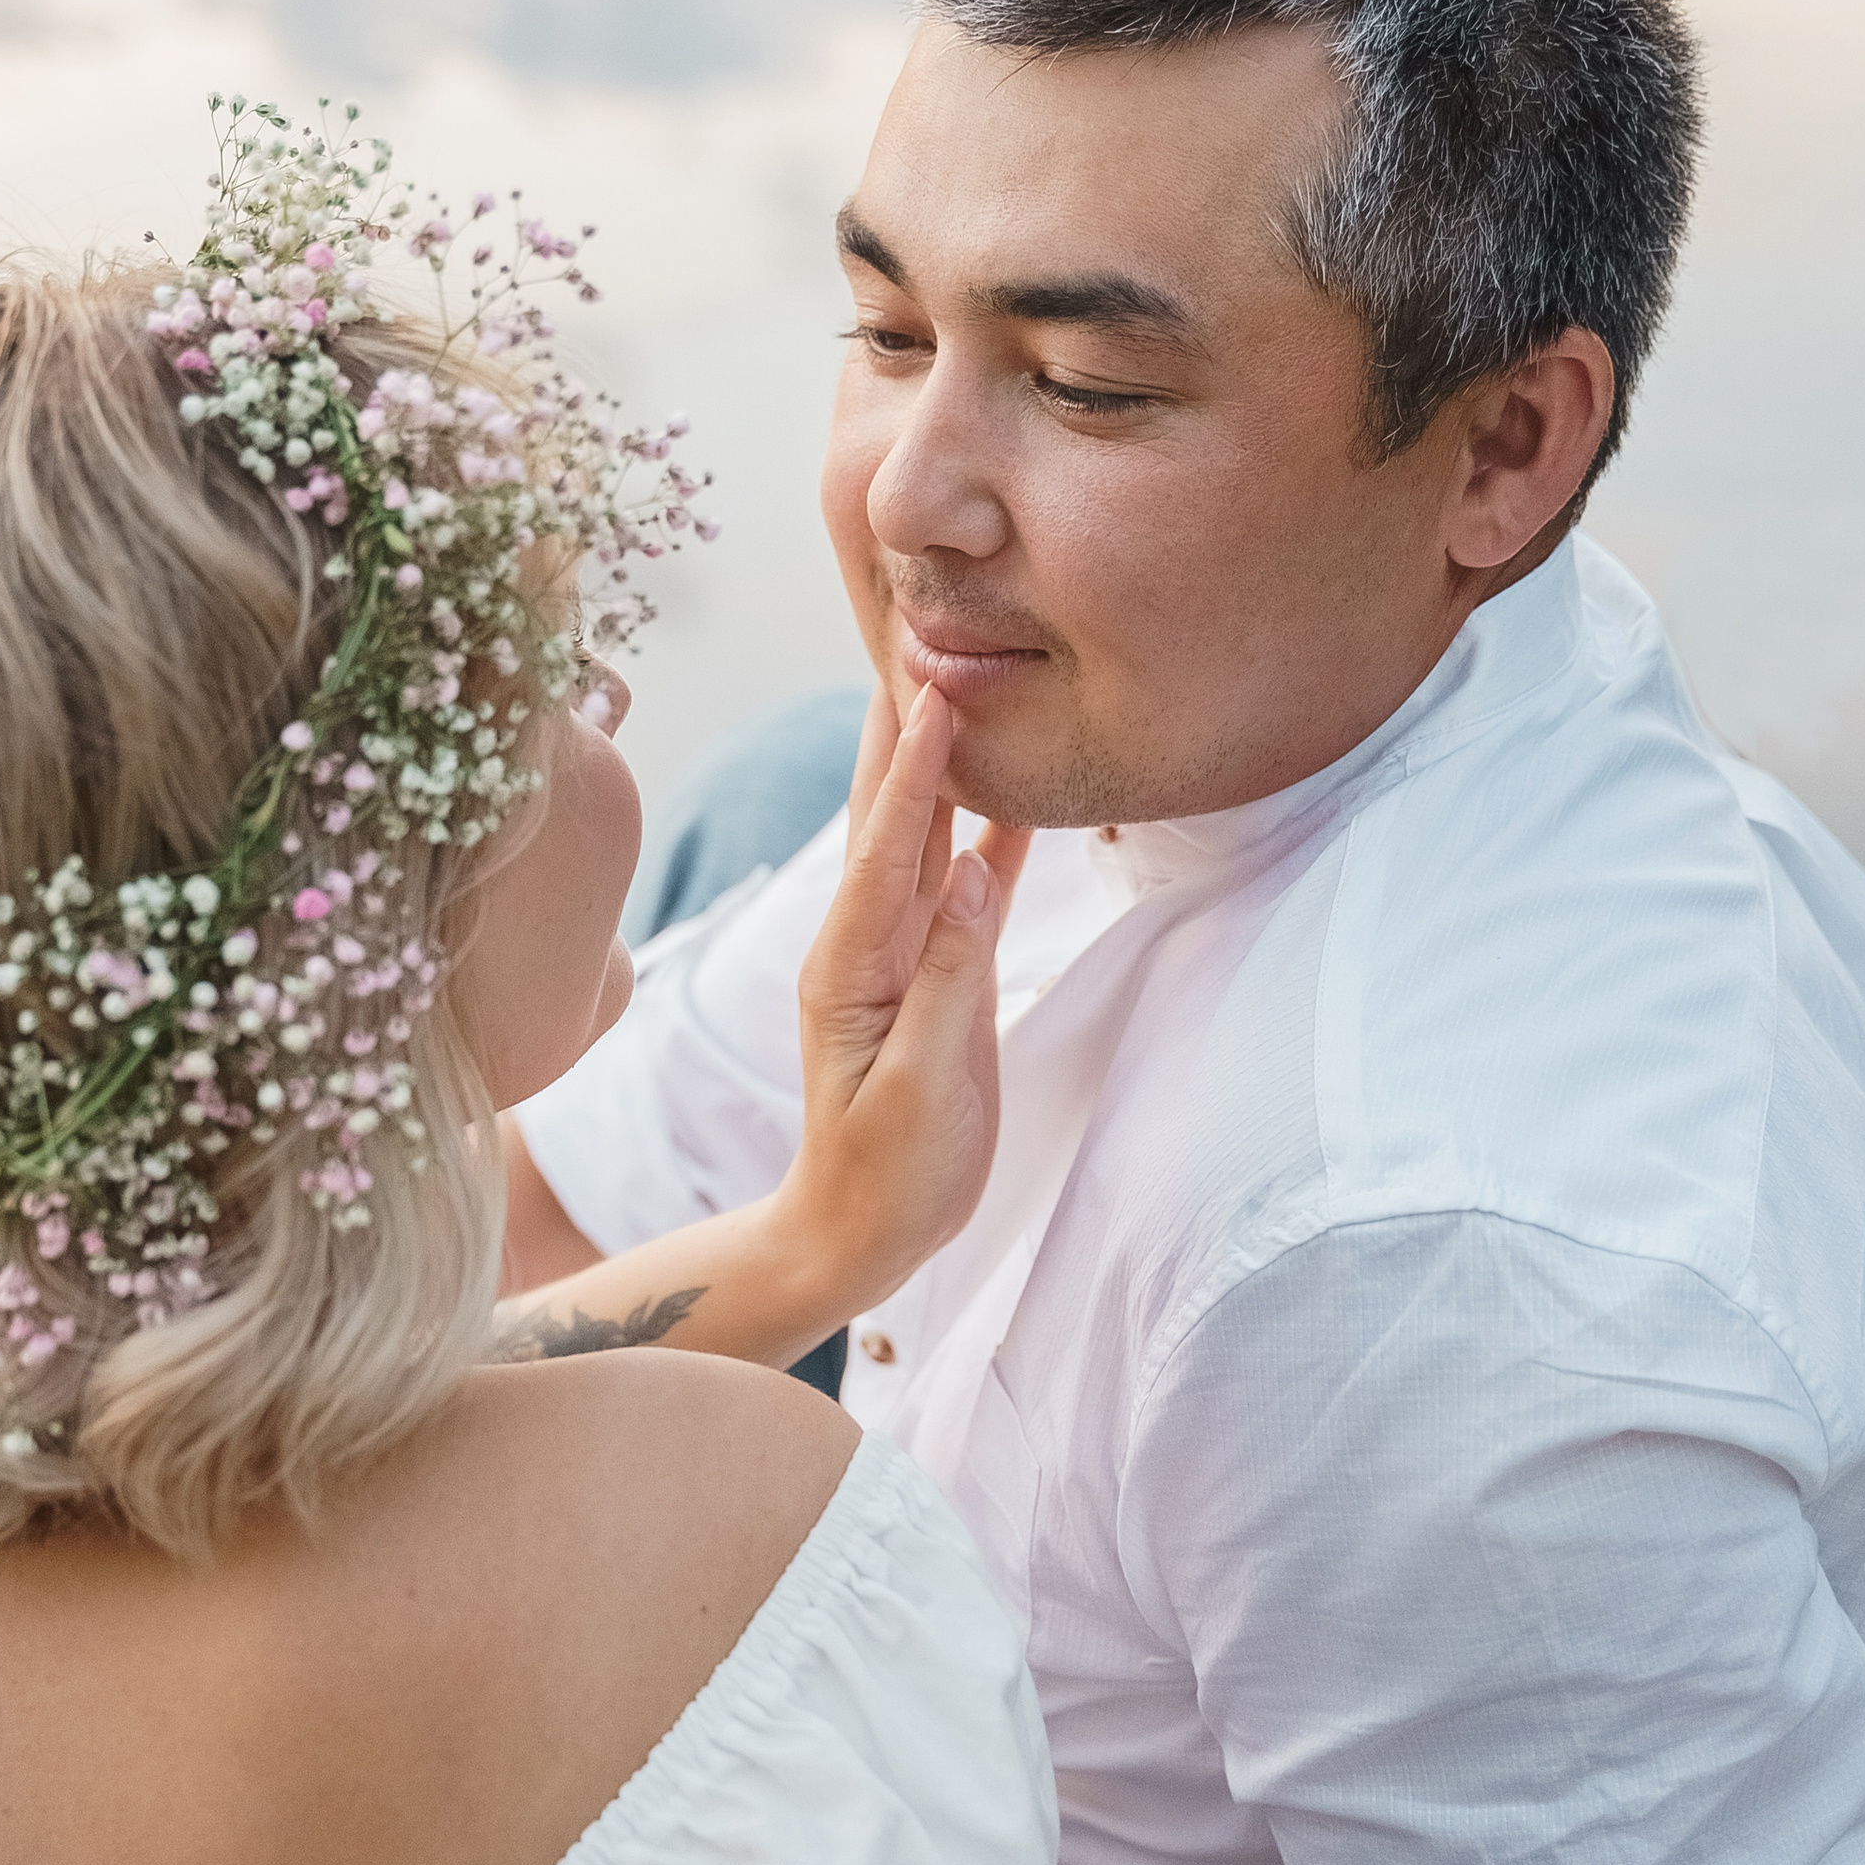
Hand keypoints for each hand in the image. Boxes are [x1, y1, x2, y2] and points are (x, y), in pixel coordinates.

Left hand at [774, 685, 1028, 1323]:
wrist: (865, 1230)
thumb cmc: (888, 1174)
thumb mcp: (917, 1086)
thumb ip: (945, 978)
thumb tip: (969, 875)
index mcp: (848, 964)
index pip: (884, 847)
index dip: (913, 768)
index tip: (932, 689)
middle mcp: (866, 941)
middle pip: (888, 814)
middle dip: (904, 726)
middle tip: (919, 634)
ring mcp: (900, 951)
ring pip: (926, 836)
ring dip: (941, 760)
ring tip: (959, 678)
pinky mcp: (939, 971)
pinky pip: (968, 886)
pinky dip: (991, 831)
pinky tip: (1016, 785)